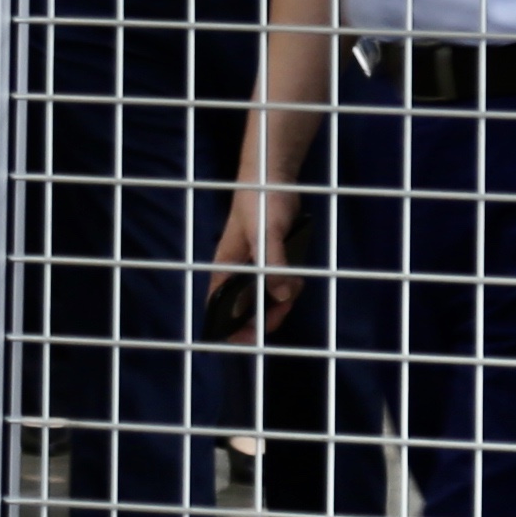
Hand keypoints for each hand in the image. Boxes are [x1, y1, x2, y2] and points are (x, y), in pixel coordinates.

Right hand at [208, 179, 296, 333]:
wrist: (274, 175)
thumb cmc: (260, 201)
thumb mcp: (267, 233)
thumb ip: (273, 263)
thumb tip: (283, 295)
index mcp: (226, 266)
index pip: (219, 304)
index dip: (226, 326)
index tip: (242, 342)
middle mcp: (239, 269)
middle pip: (245, 306)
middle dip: (261, 318)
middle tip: (275, 323)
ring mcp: (257, 264)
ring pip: (266, 295)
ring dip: (280, 301)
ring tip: (292, 291)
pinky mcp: (275, 257)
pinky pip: (281, 281)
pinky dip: (289, 285)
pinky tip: (296, 280)